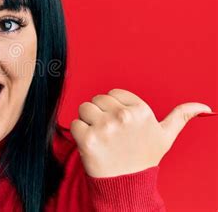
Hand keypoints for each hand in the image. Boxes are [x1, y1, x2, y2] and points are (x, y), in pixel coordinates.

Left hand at [70, 88, 211, 176]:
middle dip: (100, 114)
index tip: (120, 124)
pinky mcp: (87, 139)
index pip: (114, 93)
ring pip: (84, 108)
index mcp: (141, 110)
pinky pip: (74, 124)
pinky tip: (92, 145)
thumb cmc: (144, 159)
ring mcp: (105, 127)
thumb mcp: (165, 136)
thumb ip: (182, 116)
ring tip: (101, 138)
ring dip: (87, 122)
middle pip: (97, 99)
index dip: (114, 108)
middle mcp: (123, 116)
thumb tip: (205, 107)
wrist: (127, 186)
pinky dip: (78, 134)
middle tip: (110, 133)